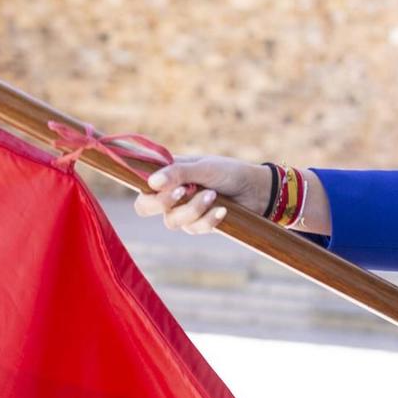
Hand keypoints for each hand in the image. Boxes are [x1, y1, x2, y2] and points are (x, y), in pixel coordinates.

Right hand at [132, 155, 271, 234]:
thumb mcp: (204, 168)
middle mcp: (170, 194)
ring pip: (172, 221)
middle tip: (182, 193)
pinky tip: (223, 210)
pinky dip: (209, 220)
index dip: (145, 189)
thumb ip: (178, 173)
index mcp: (167, 174)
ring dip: (194, 209)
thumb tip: (152, 182)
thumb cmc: (229, 172)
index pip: (140, 185)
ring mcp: (182, 211)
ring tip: (214, 195)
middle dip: (162, 204)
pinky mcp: (198, 225)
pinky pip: (194, 229)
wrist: (257, 189)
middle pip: (144, 208)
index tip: (161, 185)